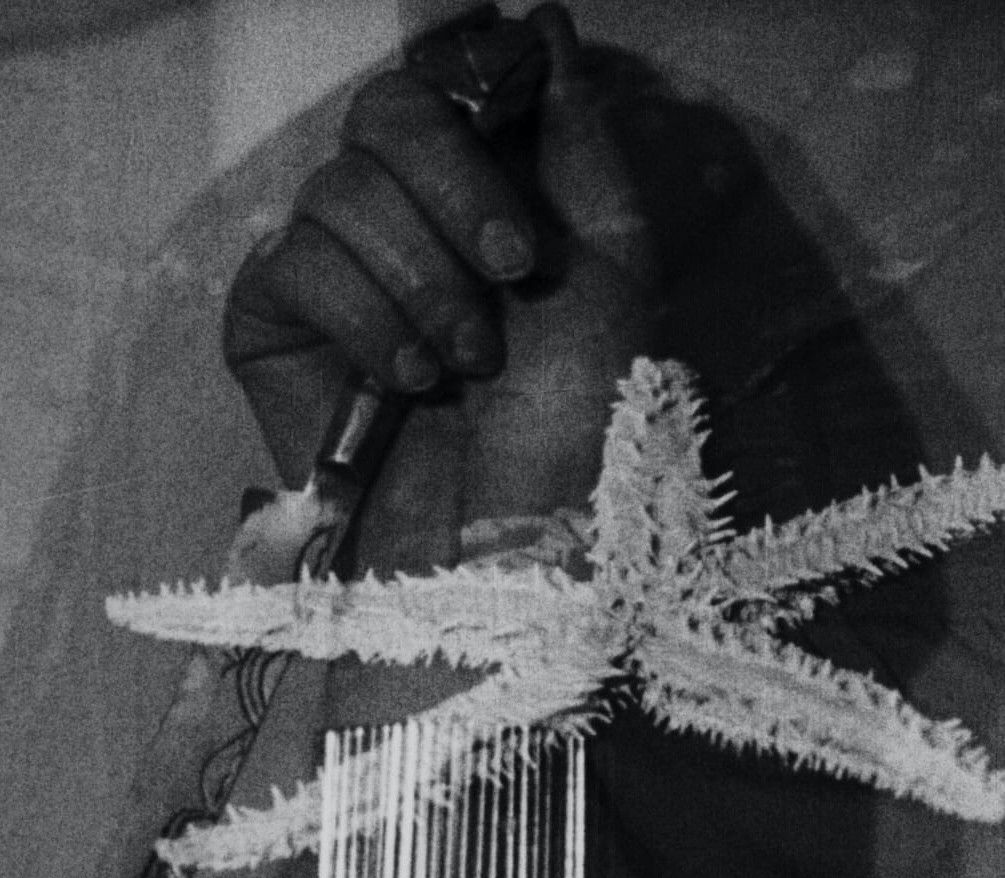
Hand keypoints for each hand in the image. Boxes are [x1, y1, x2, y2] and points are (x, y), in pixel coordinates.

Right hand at [223, 5, 671, 578]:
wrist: (522, 547)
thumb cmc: (580, 424)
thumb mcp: (613, 271)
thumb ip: (576, 140)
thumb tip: (541, 22)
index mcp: (482, 200)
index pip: (442, 86)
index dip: (467, 95)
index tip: (519, 170)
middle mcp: (405, 226)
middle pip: (384, 113)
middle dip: (457, 190)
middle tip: (514, 274)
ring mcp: (334, 277)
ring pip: (339, 191)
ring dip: (420, 279)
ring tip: (463, 366)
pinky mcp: (271, 330)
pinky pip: (289, 262)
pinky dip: (360, 318)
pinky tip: (403, 383)